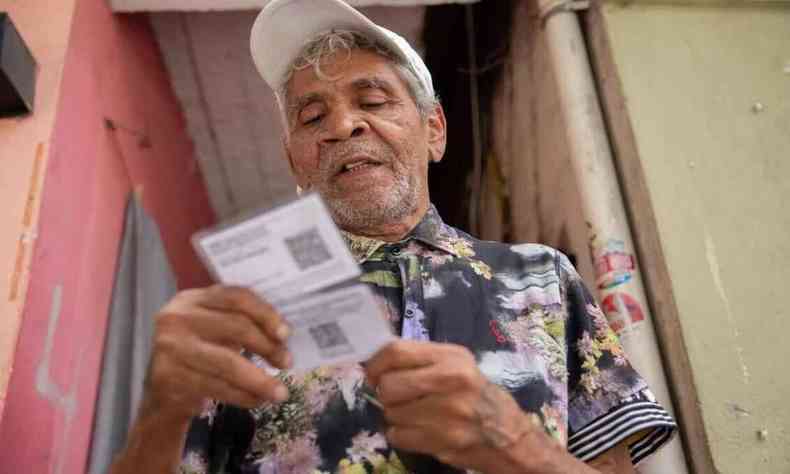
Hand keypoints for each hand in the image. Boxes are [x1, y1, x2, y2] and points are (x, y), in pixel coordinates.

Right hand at [143, 285, 292, 421]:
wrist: (162, 393)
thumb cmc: (198, 354)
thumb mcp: (214, 329)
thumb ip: (243, 323)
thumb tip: (283, 336)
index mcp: (192, 299)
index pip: (236, 297)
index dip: (265, 314)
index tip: (286, 334)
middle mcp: (177, 318)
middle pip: (236, 327)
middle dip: (267, 346)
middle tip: (287, 362)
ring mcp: (171, 348)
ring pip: (228, 363)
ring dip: (260, 381)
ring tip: (280, 392)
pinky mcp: (168, 377)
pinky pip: (217, 387)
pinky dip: (243, 396)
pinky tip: (257, 400)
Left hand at [364, 341, 545, 472]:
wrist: (508, 435)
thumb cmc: (477, 395)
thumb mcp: (457, 366)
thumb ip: (421, 360)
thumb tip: (376, 362)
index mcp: (451, 357)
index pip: (396, 352)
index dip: (375, 363)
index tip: (372, 373)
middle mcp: (450, 381)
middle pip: (389, 385)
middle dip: (386, 394)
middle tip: (398, 398)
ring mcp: (447, 413)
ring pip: (391, 413)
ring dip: (396, 416)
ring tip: (416, 415)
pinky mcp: (442, 440)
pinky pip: (398, 435)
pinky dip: (402, 435)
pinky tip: (419, 430)